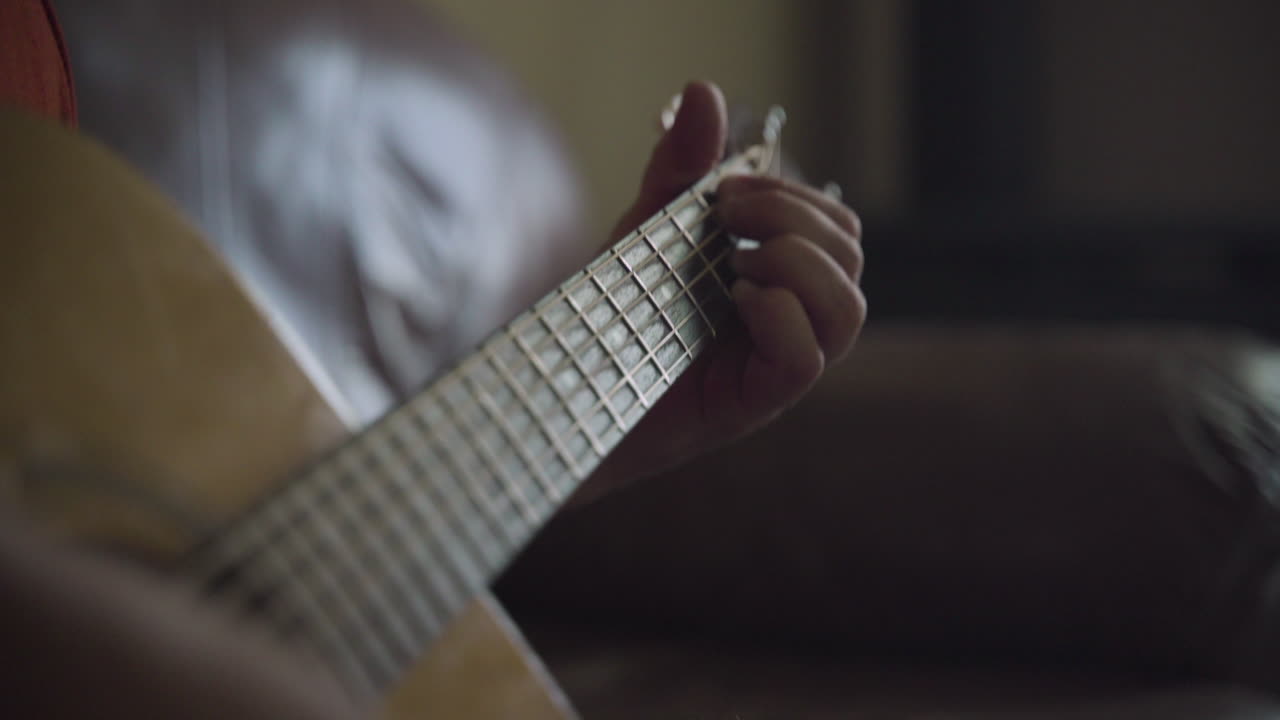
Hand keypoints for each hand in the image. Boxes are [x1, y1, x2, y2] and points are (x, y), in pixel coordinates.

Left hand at [575, 81, 865, 502]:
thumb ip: (680, 169)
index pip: (837, 227)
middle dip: (794, 217)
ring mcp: (778, 364)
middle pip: (852, 257)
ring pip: (848, 309)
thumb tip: (704, 90)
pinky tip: (733, 302)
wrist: (569, 388)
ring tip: (734, 264)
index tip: (722, 191)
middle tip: (726, 217)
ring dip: (797, 264)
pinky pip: (806, 358)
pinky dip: (777, 316)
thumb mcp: (647, 228)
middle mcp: (792, 320)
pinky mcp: (755, 402)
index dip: (794, 195)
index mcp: (779, 277)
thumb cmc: (615, 313)